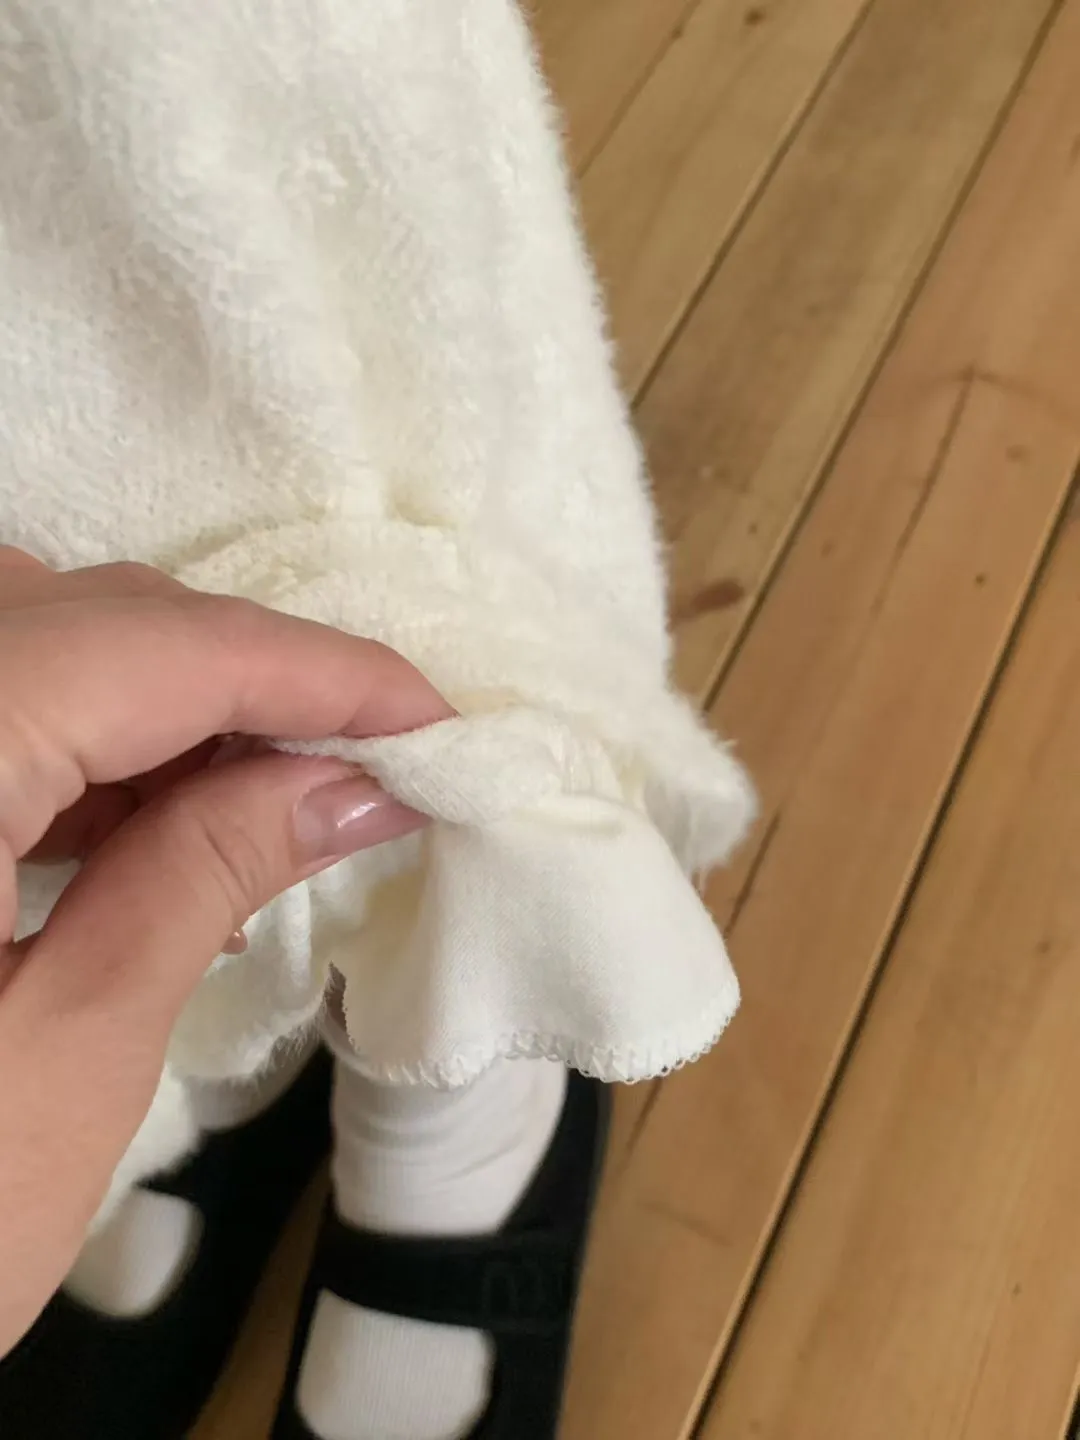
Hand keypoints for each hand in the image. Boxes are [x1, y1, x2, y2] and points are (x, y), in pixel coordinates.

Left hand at [0, 549, 451, 1350]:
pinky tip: (153, 815)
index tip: (434, 719)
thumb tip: (352, 779)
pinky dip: (87, 744)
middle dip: (251, 681)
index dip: (318, 670)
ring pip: (40, 643)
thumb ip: (205, 875)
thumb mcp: (66, 1054)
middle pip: (95, 620)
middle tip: (371, 766)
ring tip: (277, 797)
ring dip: (172, 706)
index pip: (159, 648)